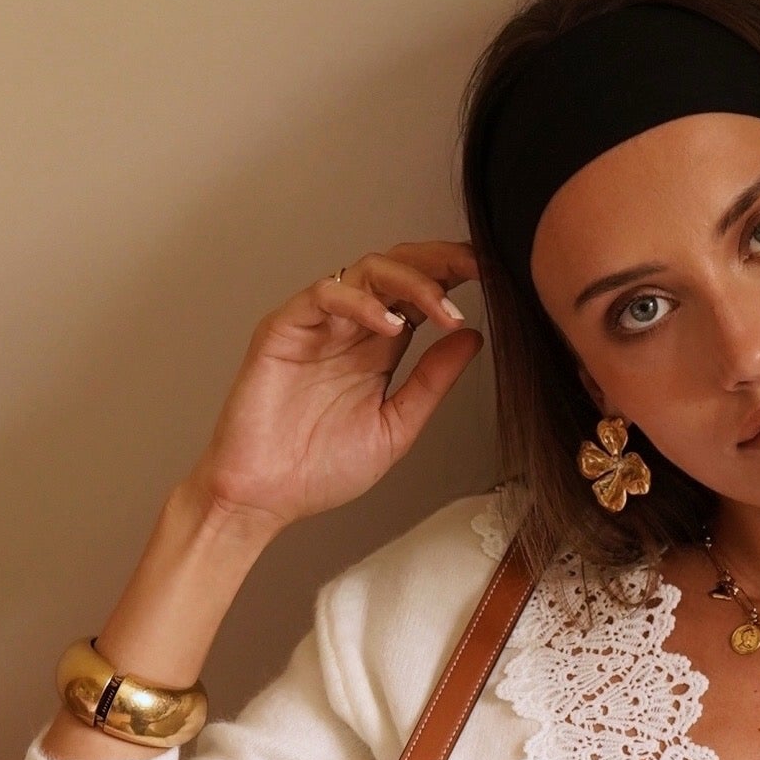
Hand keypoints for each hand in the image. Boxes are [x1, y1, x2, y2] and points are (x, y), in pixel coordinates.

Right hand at [194, 240, 482, 529]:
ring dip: (411, 281)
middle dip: (441, 261)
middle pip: (398, 268)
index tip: (494, 278)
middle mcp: (350, 328)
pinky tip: (391, 326)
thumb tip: (472, 339)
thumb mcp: (396, 427)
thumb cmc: (318, 470)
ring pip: (366, 271)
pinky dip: (361, 303)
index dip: (454, 278)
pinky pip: (325, 295)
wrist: (264, 498)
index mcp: (377, 348)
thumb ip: (432, 382)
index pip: (420, 294)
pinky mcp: (284, 328)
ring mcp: (318, 325)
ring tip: (442, 308)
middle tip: (477, 268)